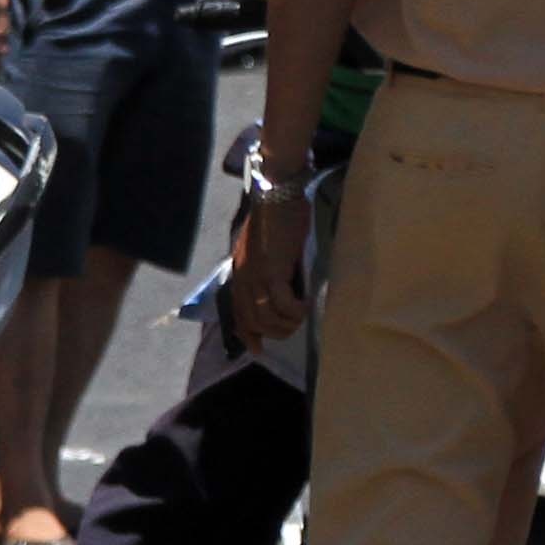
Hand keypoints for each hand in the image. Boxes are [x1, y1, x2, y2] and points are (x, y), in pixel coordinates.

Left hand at [224, 183, 312, 347]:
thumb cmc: (277, 217)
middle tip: (295, 326)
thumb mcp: (267, 249)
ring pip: (267, 317)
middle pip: (253, 321)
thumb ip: (267, 268)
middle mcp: (243, 279)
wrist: (277, 195)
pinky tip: (306, 305)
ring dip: (287, 323)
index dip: (247, 335)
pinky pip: (282, 303)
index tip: (258, 349)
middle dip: (275, 332)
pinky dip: (295, 310)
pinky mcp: (271, 271)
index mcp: (240, 274)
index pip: (238, 314)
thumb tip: (281, 287)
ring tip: (302, 316)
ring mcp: (255, 276)